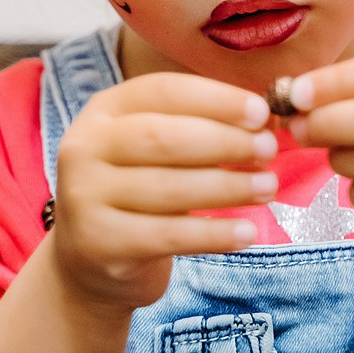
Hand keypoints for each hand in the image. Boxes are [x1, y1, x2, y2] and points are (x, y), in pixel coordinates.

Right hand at [51, 73, 278, 314]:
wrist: (88, 260)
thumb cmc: (138, 189)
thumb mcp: (155, 148)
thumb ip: (198, 127)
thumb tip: (265, 121)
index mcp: (103, 110)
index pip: (163, 91)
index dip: (215, 99)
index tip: (261, 111)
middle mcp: (84, 147)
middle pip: (163, 137)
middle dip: (224, 141)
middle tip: (268, 149)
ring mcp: (85, 197)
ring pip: (170, 188)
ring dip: (228, 187)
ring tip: (267, 187)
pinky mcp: (99, 244)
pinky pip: (169, 236)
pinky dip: (214, 234)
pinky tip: (247, 231)